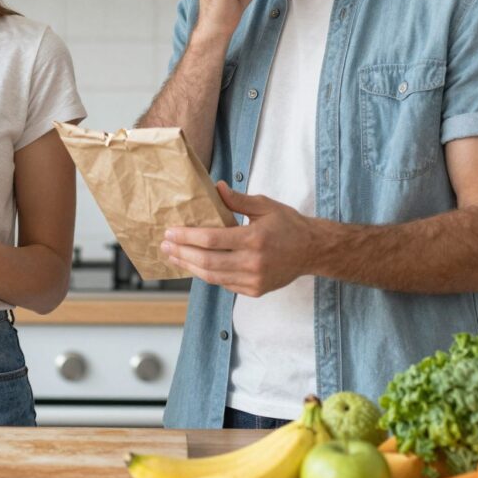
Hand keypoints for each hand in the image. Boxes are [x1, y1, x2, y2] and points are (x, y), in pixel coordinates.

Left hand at [159, 182, 318, 296]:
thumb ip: (238, 200)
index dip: (187, 237)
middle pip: (207, 261)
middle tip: (164, 245)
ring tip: (173, 256)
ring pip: (212, 276)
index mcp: (255, 238)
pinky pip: (224, 284)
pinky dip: (206, 275)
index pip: (212, 240)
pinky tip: (194, 265)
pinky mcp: (255, 290)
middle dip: (181, 253)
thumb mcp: (265, 206)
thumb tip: (216, 188)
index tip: (170, 232)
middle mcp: (253, 262)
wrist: (312, 251)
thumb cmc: (289, 225)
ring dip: (189, 266)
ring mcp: (254, 279)